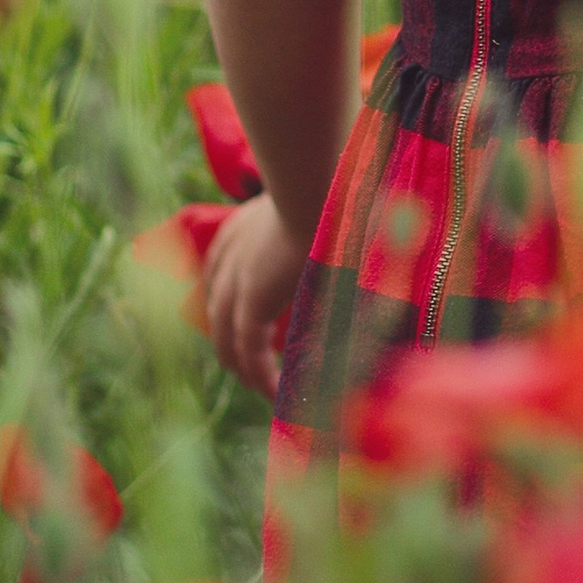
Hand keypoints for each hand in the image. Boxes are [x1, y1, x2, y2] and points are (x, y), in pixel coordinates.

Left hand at [202, 193, 310, 397]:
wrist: (318, 189)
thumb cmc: (327, 193)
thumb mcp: (316, 212)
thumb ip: (325, 228)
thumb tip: (364, 230)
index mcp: (239, 229)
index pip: (220, 275)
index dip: (232, 305)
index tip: (247, 325)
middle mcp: (228, 256)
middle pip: (218, 312)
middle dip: (233, 344)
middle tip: (254, 368)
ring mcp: (235, 281)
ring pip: (227, 339)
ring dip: (245, 369)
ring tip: (265, 389)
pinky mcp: (250, 302)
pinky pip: (249, 352)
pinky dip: (261, 376)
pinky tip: (275, 393)